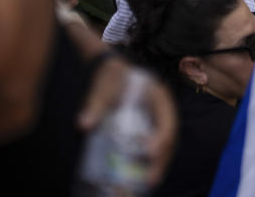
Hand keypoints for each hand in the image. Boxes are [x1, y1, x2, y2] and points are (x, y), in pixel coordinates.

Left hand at [77, 58, 176, 187]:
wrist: (113, 72)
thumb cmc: (111, 77)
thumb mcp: (103, 87)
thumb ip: (95, 104)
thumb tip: (84, 125)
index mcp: (159, 97)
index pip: (168, 120)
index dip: (161, 138)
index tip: (149, 152)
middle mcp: (164, 111)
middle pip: (170, 138)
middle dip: (162, 160)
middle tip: (151, 179)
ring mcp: (159, 121)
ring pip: (166, 146)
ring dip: (159, 165)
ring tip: (149, 183)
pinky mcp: (151, 129)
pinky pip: (156, 148)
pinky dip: (152, 162)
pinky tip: (143, 177)